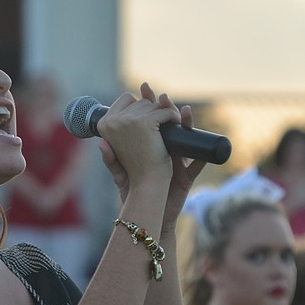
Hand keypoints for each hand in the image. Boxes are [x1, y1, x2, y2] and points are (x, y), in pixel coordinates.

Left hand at [99, 91, 204, 228]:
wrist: (147, 214)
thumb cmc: (134, 195)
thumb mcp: (120, 177)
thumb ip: (111, 161)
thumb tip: (100, 143)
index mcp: (150, 146)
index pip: (151, 119)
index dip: (149, 105)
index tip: (143, 89)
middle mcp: (166, 150)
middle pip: (169, 124)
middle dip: (166, 108)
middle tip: (161, 97)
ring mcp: (178, 162)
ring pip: (186, 138)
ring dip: (186, 123)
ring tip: (183, 111)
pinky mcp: (186, 177)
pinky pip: (198, 164)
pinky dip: (203, 156)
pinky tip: (203, 143)